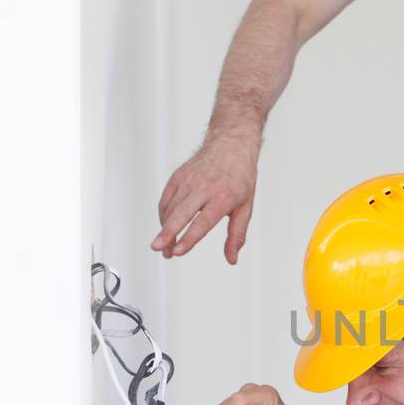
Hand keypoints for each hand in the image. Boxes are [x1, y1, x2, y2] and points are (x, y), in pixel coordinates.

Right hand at [152, 129, 259, 262]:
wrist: (231, 145)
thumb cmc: (240, 178)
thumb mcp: (246, 207)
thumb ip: (237, 235)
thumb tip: (232, 259)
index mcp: (223, 197)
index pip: (202, 221)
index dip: (189, 238)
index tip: (179, 251)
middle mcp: (203, 188)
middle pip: (181, 214)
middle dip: (167, 233)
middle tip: (158, 248)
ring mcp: (188, 181)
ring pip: (170, 209)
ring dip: (165, 229)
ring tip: (163, 248)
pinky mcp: (178, 177)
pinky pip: (166, 200)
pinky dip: (163, 216)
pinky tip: (165, 227)